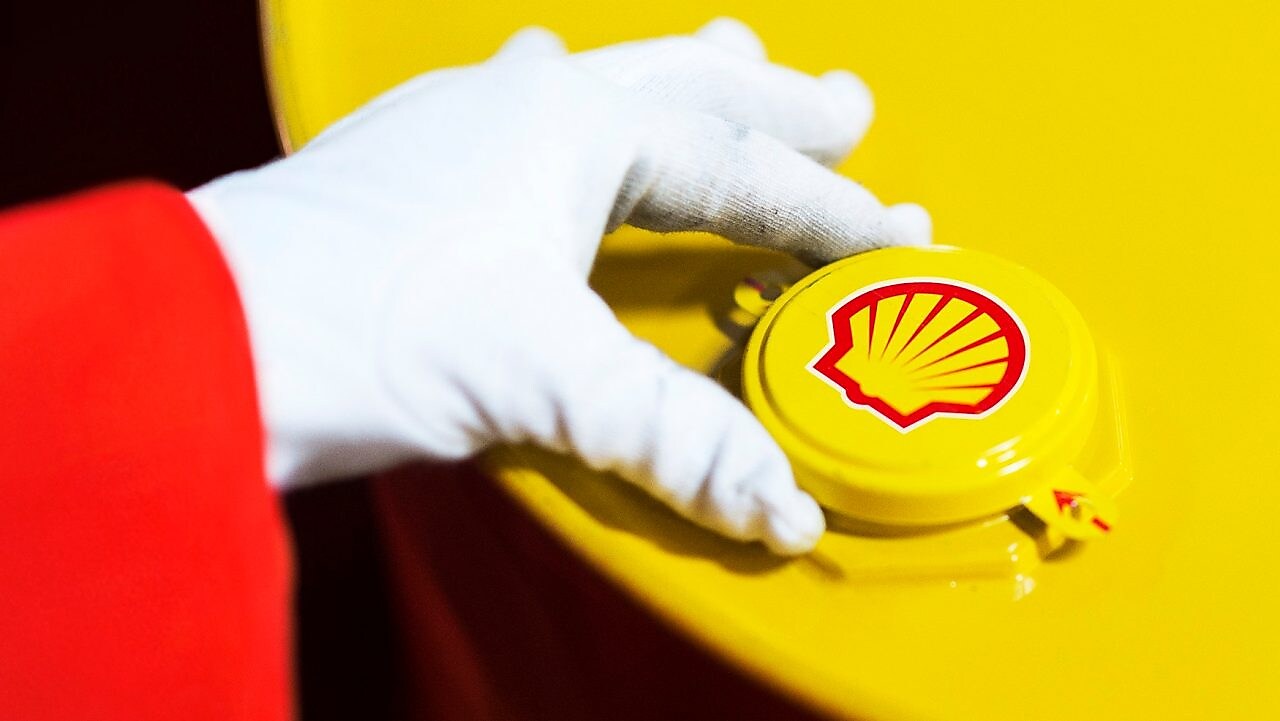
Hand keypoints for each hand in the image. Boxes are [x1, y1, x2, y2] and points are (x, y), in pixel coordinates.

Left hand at [189, 18, 929, 553]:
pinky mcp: (409, 166)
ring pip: (601, 82)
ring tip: (731, 66)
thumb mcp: (544, 379)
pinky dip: (578, 107)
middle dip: (772, 105)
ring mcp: (455, 124)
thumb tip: (779, 502)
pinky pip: (524, 108)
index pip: (732, 168)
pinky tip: (559, 102)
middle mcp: (516, 103)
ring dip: (678, 85)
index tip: (893, 234)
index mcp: (568, 125)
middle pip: (679, 89)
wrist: (202, 338)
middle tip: (843, 107)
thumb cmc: (360, 330)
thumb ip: (673, 436)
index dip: (823, 209)